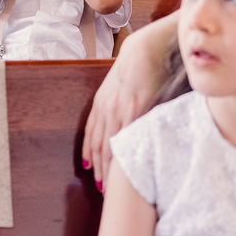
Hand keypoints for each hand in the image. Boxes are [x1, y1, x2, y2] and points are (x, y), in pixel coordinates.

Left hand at [83, 29, 167, 189]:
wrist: (146, 47)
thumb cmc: (138, 61)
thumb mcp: (120, 81)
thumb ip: (118, 98)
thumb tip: (125, 111)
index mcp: (101, 101)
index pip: (90, 133)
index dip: (89, 152)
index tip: (88, 168)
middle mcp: (106, 108)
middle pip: (98, 145)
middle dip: (98, 168)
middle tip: (101, 188)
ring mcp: (120, 111)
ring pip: (110, 147)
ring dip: (109, 169)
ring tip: (111, 187)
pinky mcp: (135, 111)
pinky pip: (127, 139)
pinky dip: (124, 156)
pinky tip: (126, 168)